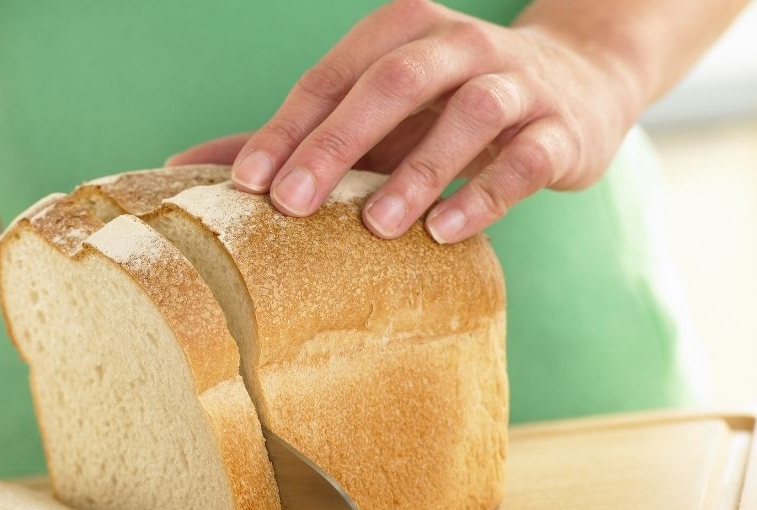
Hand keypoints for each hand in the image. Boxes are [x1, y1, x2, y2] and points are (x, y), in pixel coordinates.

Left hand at [168, 0, 641, 242]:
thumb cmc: (443, 106)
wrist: (574, 83)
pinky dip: (487, 193)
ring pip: (468, 115)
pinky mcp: (561, 129)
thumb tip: (182, 167)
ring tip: (376, 226)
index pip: (331, 76)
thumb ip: (291, 136)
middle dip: (337, 142)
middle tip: (292, 203)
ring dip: (419, 170)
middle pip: (392, 83)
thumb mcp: (369, 112)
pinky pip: (527, 158)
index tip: (246, 184)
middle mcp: (459, 44)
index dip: (287, 129)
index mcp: (401, 31)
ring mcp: (516, 82)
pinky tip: (445, 231)